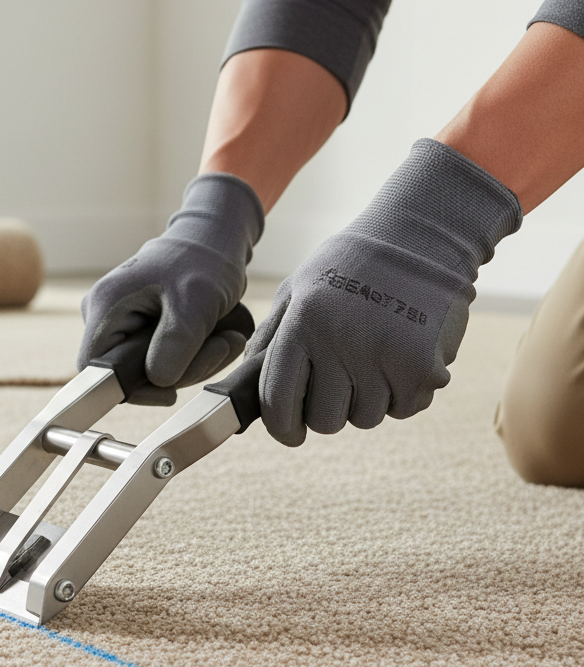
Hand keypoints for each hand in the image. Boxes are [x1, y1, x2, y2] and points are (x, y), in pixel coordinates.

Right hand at [77, 173, 262, 404]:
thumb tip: (159, 381)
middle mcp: (103, 316)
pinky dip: (189, 357)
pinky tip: (213, 339)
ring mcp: (119, 322)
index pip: (96, 370)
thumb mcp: (196, 304)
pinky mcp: (137, 328)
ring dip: (190, 365)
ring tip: (223, 339)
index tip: (171, 389)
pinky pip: (157, 359)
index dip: (130, 389)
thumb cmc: (203, 262)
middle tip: (219, 349)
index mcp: (105, 306)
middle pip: (127, 374)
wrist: (213, 239)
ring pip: (147, 370)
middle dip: (176, 373)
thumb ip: (175, 344)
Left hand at [247, 138, 521, 444]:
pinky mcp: (423, 366)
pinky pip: (404, 408)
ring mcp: (383, 357)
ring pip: (366, 418)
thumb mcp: (297, 290)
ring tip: (374, 356)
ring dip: (368, 399)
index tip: (291, 432)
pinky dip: (403, 392)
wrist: (423, 235)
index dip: (282, 427)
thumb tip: (242, 390)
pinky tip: (401, 356)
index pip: (279, 402)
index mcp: (302, 325)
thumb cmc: (350, 266)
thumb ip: (270, 340)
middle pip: (325, 421)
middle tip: (341, 380)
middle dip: (330, 410)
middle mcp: (340, 343)